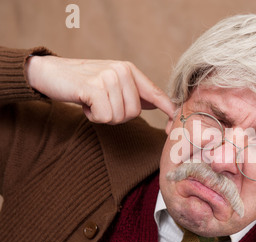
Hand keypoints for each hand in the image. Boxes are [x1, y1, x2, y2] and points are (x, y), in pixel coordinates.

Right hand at [25, 55, 175, 123]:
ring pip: (119, 117)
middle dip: (117, 116)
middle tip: (101, 104)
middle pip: (134, 113)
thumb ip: (134, 93)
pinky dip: (93, 117)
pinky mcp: (94, 87)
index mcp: (130, 70)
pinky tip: (85, 103)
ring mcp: (108, 77)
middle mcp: (122, 71)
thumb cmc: (84, 83)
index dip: (168, 111)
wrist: (51, 73)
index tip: (173, 126)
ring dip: (103, 116)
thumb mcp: (113, 84)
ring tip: (92, 101)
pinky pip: (105, 117)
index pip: (156, 93)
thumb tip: (160, 105)